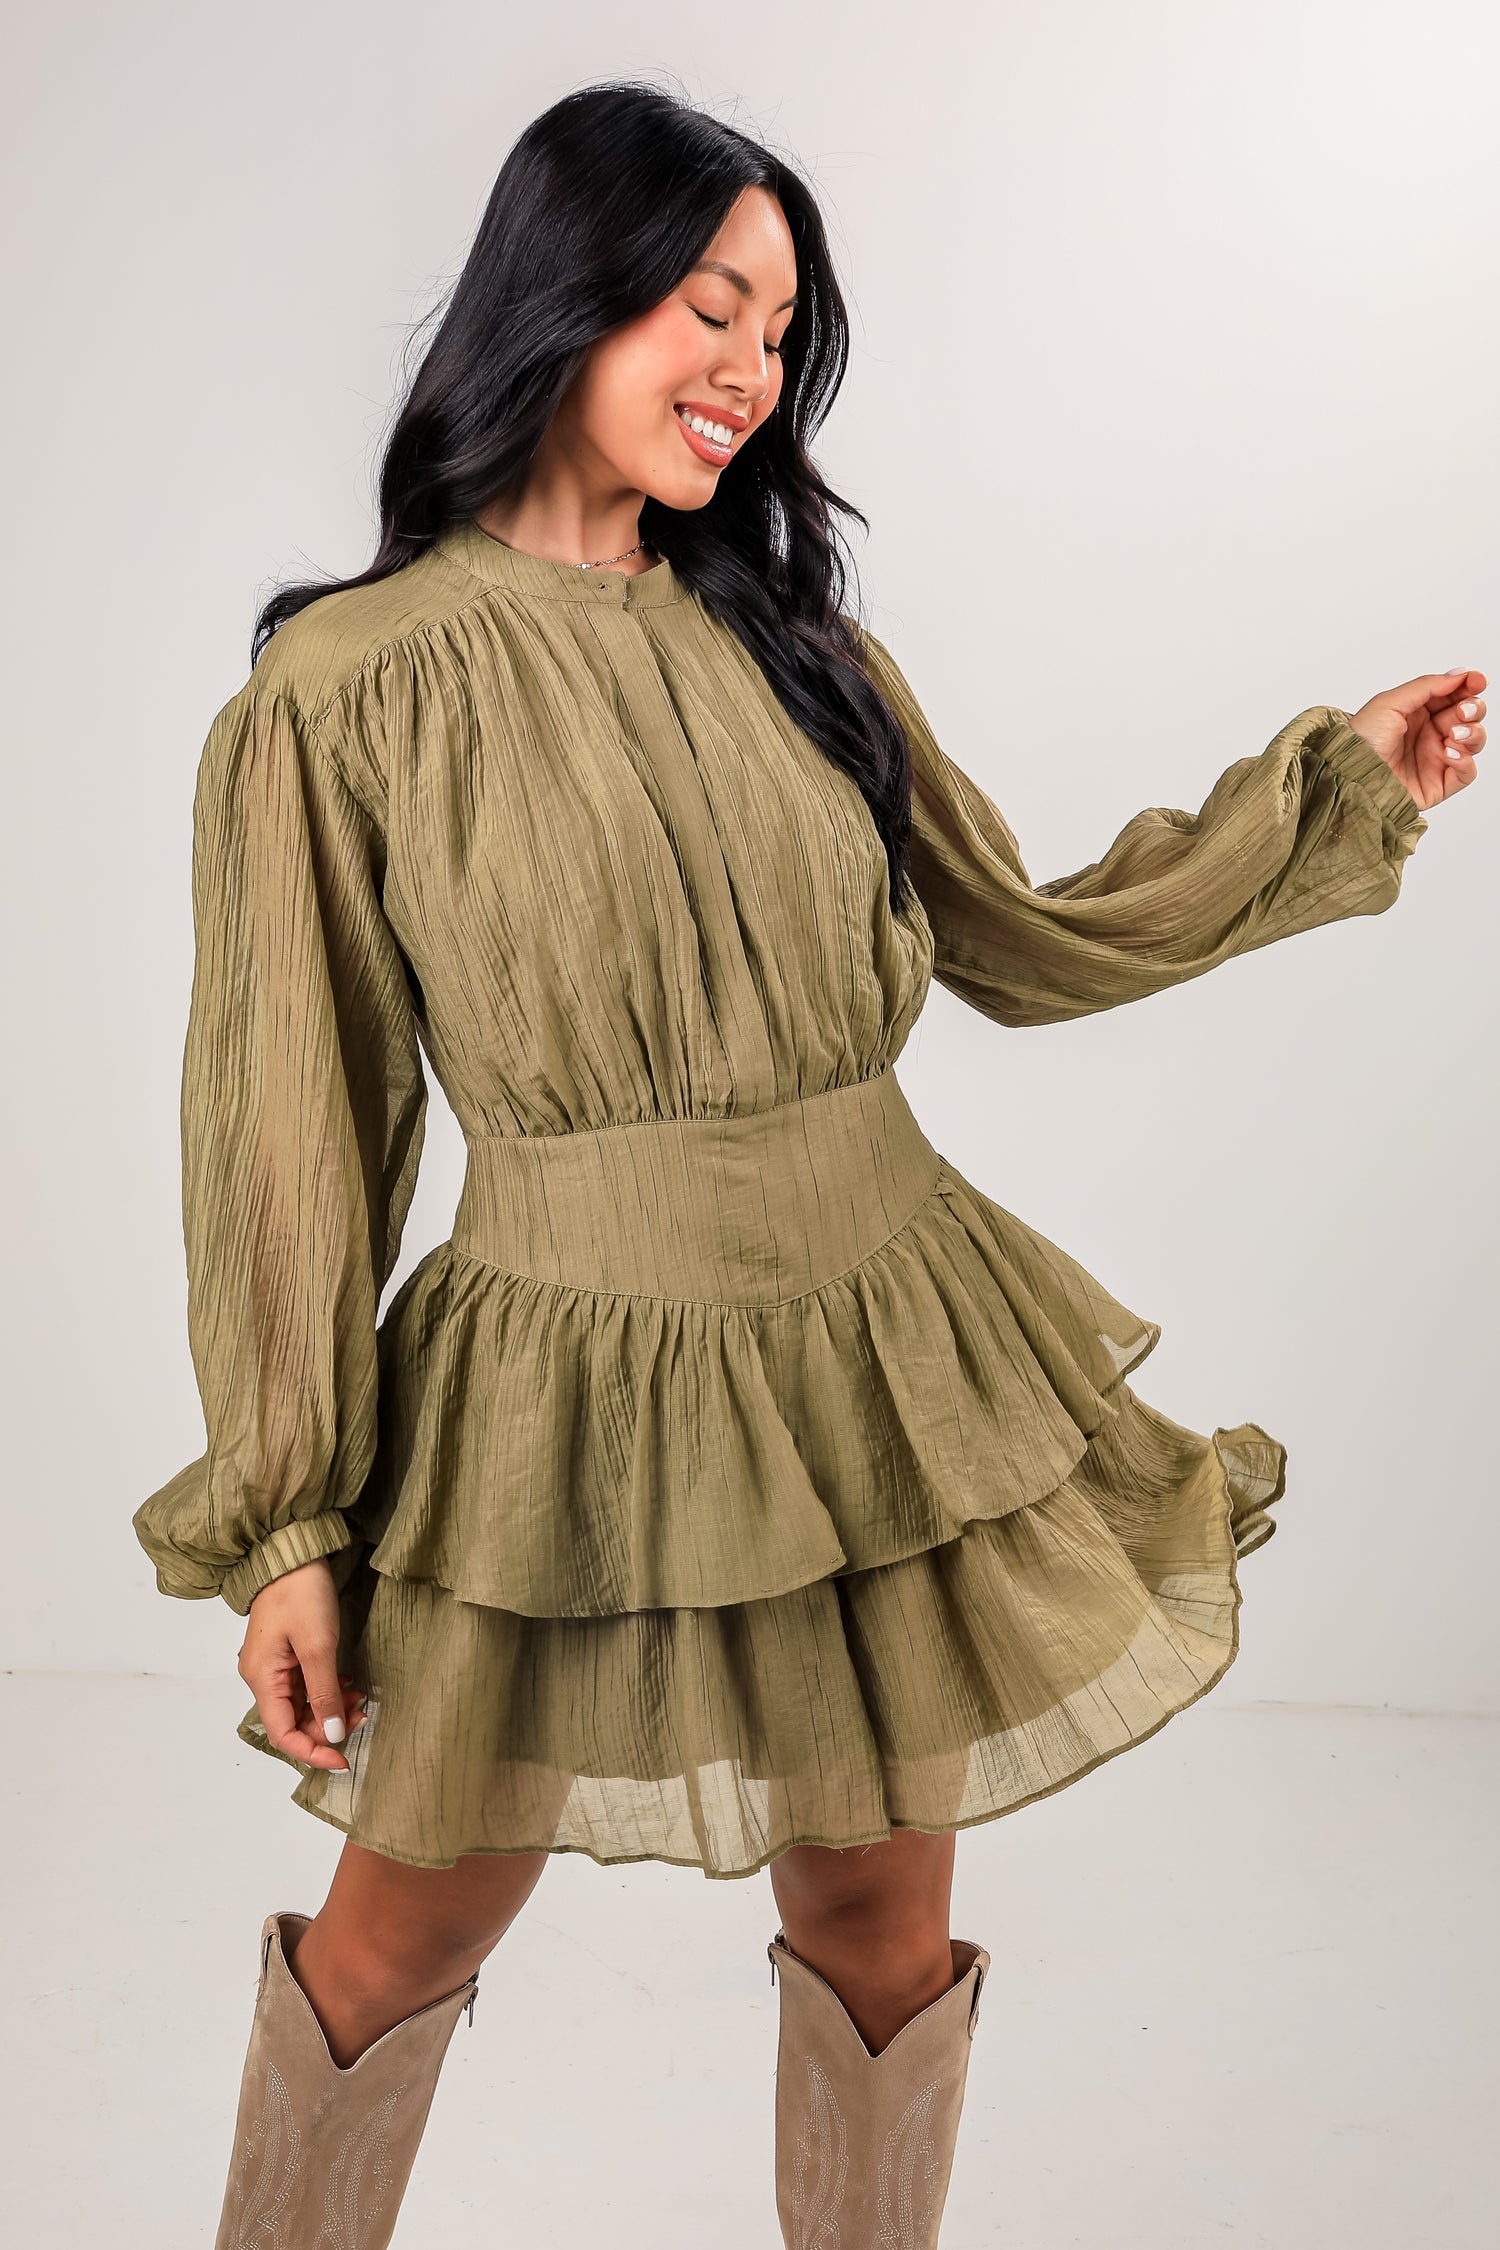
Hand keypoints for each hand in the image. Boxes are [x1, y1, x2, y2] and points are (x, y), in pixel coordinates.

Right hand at [238, 1557, 367, 1772]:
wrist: (292, 1552)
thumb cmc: (301, 1593)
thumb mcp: (318, 1646)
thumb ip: (324, 1694)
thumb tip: (332, 1734)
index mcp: (262, 1679)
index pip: (282, 1734)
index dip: (312, 1752)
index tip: (344, 1759)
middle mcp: (263, 1678)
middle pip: (293, 1722)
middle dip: (328, 1727)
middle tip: (363, 1716)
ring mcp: (275, 1666)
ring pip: (302, 1705)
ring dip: (331, 1709)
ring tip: (361, 1700)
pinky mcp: (288, 1654)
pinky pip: (306, 1686)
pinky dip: (328, 1692)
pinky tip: (349, 1686)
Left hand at [1347, 668, 1486, 810]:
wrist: (1349, 776)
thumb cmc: (1360, 740)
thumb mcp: (1390, 703)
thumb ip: (1427, 686)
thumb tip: (1459, 674)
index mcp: (1417, 712)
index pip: (1453, 695)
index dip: (1470, 686)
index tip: (1478, 680)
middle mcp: (1429, 734)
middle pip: (1468, 716)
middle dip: (1473, 709)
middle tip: (1462, 711)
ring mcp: (1435, 759)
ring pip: (1473, 741)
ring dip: (1473, 733)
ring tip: (1454, 734)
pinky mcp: (1438, 784)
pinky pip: (1467, 772)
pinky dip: (1466, 761)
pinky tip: (1450, 754)